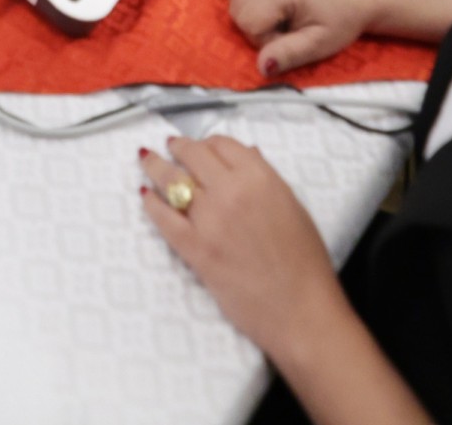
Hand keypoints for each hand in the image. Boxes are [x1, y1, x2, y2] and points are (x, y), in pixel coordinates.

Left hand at [140, 137, 344, 358]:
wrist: (299, 309)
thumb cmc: (304, 262)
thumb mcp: (293, 207)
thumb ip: (266, 178)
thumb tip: (248, 155)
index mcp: (260, 177)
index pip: (223, 144)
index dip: (208, 142)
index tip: (201, 145)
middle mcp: (232, 191)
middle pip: (193, 156)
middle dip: (178, 147)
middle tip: (170, 146)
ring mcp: (211, 220)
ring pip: (173, 181)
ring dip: (156, 167)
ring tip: (148, 159)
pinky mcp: (196, 250)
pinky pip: (165, 219)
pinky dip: (152, 205)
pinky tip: (146, 196)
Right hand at [226, 0, 381, 75]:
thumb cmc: (340, 19)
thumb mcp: (318, 44)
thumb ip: (288, 55)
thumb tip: (261, 67)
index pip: (247, 23)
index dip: (266, 38)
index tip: (290, 36)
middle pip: (237, 9)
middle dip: (257, 26)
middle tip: (286, 25)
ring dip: (250, 9)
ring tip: (278, 12)